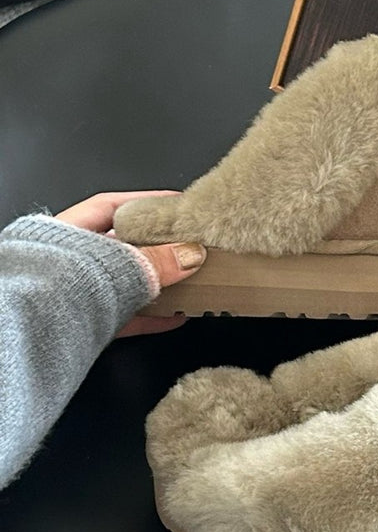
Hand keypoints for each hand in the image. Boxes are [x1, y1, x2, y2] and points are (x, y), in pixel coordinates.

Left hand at [55, 191, 205, 335]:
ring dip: (156, 284)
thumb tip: (190, 254)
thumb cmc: (57, 285)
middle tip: (187, 246)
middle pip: (123, 247)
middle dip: (156, 248)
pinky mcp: (87, 322)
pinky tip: (173, 318)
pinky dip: (151, 315)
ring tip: (187, 283)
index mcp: (68, 231)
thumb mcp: (117, 263)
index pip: (112, 206)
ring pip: (125, 282)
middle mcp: (70, 259)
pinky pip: (126, 314)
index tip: (175, 205)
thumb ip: (156, 260)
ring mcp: (78, 291)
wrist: (35, 329)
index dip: (146, 203)